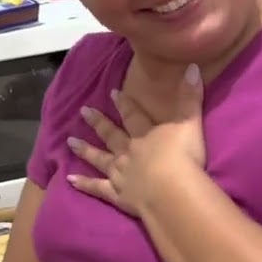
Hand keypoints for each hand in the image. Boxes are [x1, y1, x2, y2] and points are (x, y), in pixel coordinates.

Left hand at [66, 63, 206, 214]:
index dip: (123, 103)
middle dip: (98, 122)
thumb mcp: (189, 123)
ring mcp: (120, 174)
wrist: (172, 190)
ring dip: (85, 150)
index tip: (112, 93)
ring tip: (69, 142)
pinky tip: (69, 179)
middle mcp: (128, 152)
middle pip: (111, 135)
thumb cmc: (183, 157)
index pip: (133, 116)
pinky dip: (84, 184)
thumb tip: (192, 67)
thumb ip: (190, 97)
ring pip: (99, 159)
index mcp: (145, 135)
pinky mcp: (117, 195)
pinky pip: (97, 188)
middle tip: (83, 111)